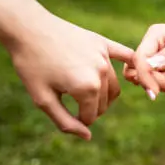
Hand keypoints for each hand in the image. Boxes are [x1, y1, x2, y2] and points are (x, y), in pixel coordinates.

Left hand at [6, 11, 133, 140]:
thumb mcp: (43, 99)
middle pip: (104, 102)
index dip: (78, 120)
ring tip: (86, 93)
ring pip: (114, 85)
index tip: (64, 113)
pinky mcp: (104, 43)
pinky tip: (135, 72)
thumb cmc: (31, 65)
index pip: (92, 116)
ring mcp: (104, 56)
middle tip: (72, 104)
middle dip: (91, 108)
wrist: (29, 29)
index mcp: (87, 88)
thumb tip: (87, 136)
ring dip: (103, 95)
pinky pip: (126, 57)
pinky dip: (132, 66)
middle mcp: (101, 72)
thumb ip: (65, 121)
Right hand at [125, 22, 164, 98]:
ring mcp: (155, 57)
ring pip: (146, 80)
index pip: (139, 58)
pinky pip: (155, 84)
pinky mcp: (159, 68)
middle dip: (160, 82)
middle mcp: (152, 44)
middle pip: (140, 72)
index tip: (155, 93)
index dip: (144, 76)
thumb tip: (152, 63)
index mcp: (156, 34)